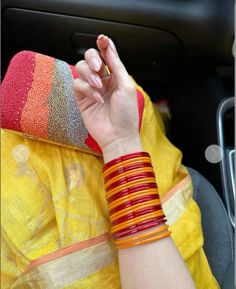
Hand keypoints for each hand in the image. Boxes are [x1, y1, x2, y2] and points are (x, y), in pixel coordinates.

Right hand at [73, 35, 141, 159]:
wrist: (118, 135)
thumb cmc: (126, 114)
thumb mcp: (126, 86)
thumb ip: (116, 66)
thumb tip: (109, 47)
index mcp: (116, 76)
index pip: (107, 56)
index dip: (103, 46)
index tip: (102, 39)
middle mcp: (103, 80)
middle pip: (90, 58)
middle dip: (93, 59)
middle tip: (100, 68)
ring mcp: (91, 89)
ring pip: (81, 69)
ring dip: (89, 75)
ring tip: (99, 87)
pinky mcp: (82, 98)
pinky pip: (77, 84)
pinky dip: (86, 89)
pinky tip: (96, 98)